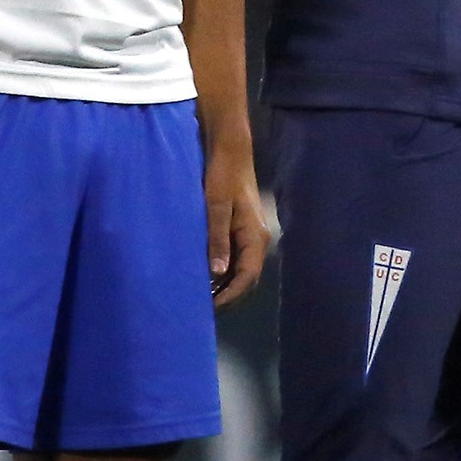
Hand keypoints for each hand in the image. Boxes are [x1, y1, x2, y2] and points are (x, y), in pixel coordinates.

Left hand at [206, 134, 269, 305]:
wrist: (230, 150)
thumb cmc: (223, 175)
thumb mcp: (216, 207)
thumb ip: (217, 239)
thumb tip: (218, 273)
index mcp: (255, 236)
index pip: (247, 276)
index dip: (231, 295)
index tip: (211, 308)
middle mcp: (257, 239)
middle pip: (247, 278)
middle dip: (229, 296)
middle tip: (203, 310)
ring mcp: (250, 235)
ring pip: (241, 269)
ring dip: (225, 285)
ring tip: (202, 297)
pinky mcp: (241, 229)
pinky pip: (235, 258)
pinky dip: (223, 272)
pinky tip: (206, 276)